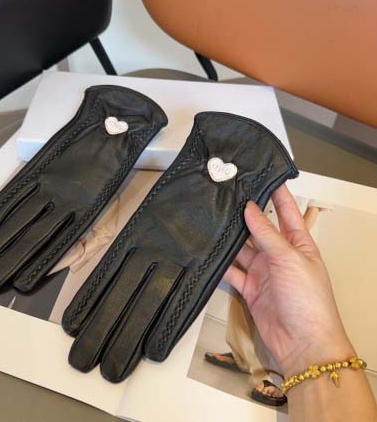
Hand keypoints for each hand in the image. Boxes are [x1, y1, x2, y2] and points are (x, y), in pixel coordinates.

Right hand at [225, 184, 354, 376]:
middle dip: (246, 215)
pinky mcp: (251, 288)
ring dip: (231, 239)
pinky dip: (222, 265)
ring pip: (243, 249)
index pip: (287, 212)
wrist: (302, 343)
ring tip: (214, 221)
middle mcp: (280, 255)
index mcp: (298, 244)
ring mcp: (264, 272)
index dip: (277, 193)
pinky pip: (233, 272)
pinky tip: (210, 254)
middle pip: (260, 229)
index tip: (262, 176)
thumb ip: (267, 234)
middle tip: (227, 197)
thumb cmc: (308, 300)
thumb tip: (251, 208)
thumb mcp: (289, 259)